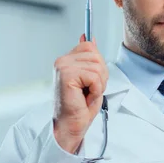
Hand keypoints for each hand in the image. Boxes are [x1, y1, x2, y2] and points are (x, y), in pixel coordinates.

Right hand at [52, 34, 108, 153]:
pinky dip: (95, 90)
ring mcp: (63, 67)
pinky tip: (84, 97)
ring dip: (98, 84)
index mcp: (67, 60)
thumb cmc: (79, 106)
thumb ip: (90, 58)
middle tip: (90, 90)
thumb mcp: (90, 78)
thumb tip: (89, 37)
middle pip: (96, 55)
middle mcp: (62, 61)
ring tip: (87, 94)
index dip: (98, 65)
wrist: (71, 125)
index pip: (90, 46)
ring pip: (97, 66)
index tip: (91, 80)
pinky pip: (94, 76)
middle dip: (101, 75)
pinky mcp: (67, 75)